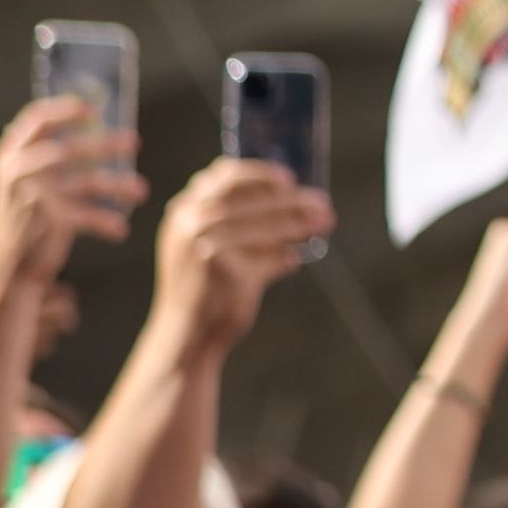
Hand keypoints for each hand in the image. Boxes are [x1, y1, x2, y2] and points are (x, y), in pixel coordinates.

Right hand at [0, 99, 138, 315]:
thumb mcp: (27, 178)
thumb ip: (50, 152)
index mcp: (10, 154)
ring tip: (141, 191)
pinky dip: (105, 223)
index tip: (93, 108)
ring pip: (86, 182)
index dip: (65, 109)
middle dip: (105, 145)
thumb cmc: (26, 212)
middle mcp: (17, 170)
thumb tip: (98, 125)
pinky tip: (120, 230)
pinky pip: (86, 216)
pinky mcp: (45, 220)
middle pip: (69, 150)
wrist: (7, 260)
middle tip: (135, 141)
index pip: (35, 121)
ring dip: (118, 185)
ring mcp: (31, 195)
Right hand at [149, 155, 325, 352]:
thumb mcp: (198, 244)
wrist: (185, 334)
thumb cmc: (201, 286)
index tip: (289, 178)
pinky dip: (284, 259)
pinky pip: (269, 259)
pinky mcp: (227, 272)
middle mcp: (190, 224)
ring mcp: (206, 247)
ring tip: (323, 223)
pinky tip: (293, 260)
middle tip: (323, 204)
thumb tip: (290, 196)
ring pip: (267, 227)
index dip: (261, 173)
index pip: (224, 176)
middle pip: (254, 199)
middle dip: (293, 200)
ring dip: (299, 225)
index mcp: (183, 212)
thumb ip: (228, 218)